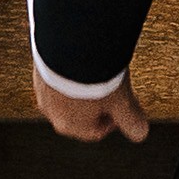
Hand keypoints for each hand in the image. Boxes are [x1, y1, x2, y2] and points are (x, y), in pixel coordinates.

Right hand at [34, 66, 150, 142]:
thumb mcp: (122, 102)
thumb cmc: (95, 78)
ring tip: (99, 70)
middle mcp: (51, 112)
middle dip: (97, 104)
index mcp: (71, 126)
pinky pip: (57, 75)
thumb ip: (131, 120)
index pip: (94, 132)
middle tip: (113, 87)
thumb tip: (140, 133)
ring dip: (82, 86)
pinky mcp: (38, 68)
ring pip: (67, 94)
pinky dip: (70, 71)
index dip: (113, 121)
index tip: (123, 108)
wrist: (70, 44)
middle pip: (79, 114)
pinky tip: (83, 59)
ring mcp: (42, 89)